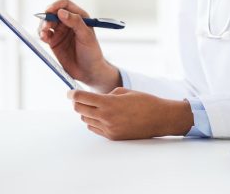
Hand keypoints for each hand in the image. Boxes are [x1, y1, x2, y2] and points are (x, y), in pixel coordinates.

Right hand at [39, 0, 120, 91]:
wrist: (89, 72)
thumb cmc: (92, 52)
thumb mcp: (86, 36)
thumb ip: (75, 22)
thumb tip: (61, 12)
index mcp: (79, 16)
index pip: (65, 4)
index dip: (56, 5)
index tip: (49, 10)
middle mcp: (68, 22)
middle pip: (53, 13)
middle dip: (47, 18)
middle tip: (46, 27)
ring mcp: (61, 32)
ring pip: (47, 23)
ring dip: (42, 26)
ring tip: (43, 34)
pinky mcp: (54, 42)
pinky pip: (44, 34)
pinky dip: (41, 35)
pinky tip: (43, 38)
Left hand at [67, 87, 193, 139]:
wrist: (159, 118)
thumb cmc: (145, 101)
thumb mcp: (125, 91)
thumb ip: (108, 94)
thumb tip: (96, 98)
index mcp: (109, 103)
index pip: (82, 98)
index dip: (73, 94)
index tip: (69, 92)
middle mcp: (106, 117)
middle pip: (80, 110)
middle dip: (77, 102)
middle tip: (77, 97)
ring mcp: (109, 129)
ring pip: (86, 120)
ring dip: (85, 112)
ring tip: (92, 106)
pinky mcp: (113, 137)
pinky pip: (95, 129)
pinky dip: (93, 121)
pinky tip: (99, 116)